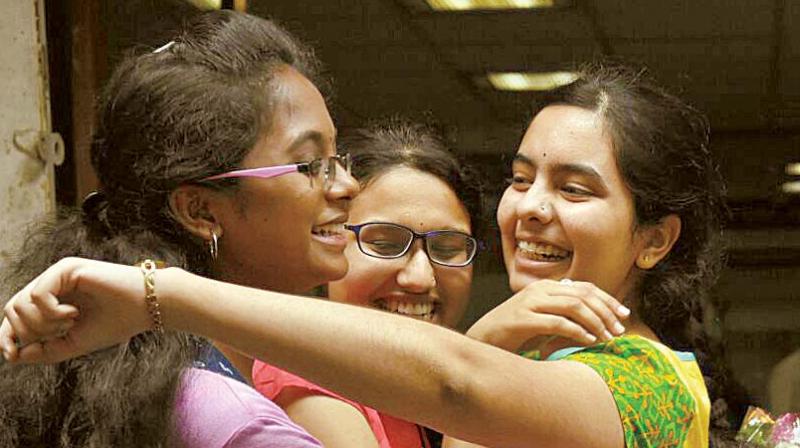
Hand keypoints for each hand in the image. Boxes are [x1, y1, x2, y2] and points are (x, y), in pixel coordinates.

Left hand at [1, 257, 151, 362]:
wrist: (145, 308)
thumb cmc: (116, 323)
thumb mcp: (74, 344)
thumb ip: (44, 350)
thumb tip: (14, 355)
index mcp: (53, 300)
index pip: (15, 315)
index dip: (6, 335)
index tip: (10, 354)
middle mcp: (52, 284)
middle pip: (12, 310)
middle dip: (30, 331)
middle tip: (60, 333)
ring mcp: (57, 274)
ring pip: (21, 303)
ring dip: (42, 323)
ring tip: (70, 323)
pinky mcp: (66, 268)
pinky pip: (38, 295)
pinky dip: (51, 312)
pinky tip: (73, 313)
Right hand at [466, 279, 629, 351]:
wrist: (483, 339)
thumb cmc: (515, 331)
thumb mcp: (541, 316)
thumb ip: (562, 310)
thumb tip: (592, 312)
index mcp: (545, 286)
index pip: (584, 287)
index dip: (607, 300)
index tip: (624, 314)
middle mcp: (539, 290)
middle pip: (582, 295)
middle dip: (605, 312)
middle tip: (619, 330)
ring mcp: (529, 303)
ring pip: (573, 307)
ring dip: (595, 322)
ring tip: (606, 337)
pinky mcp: (523, 320)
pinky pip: (557, 323)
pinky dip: (577, 332)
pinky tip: (588, 341)